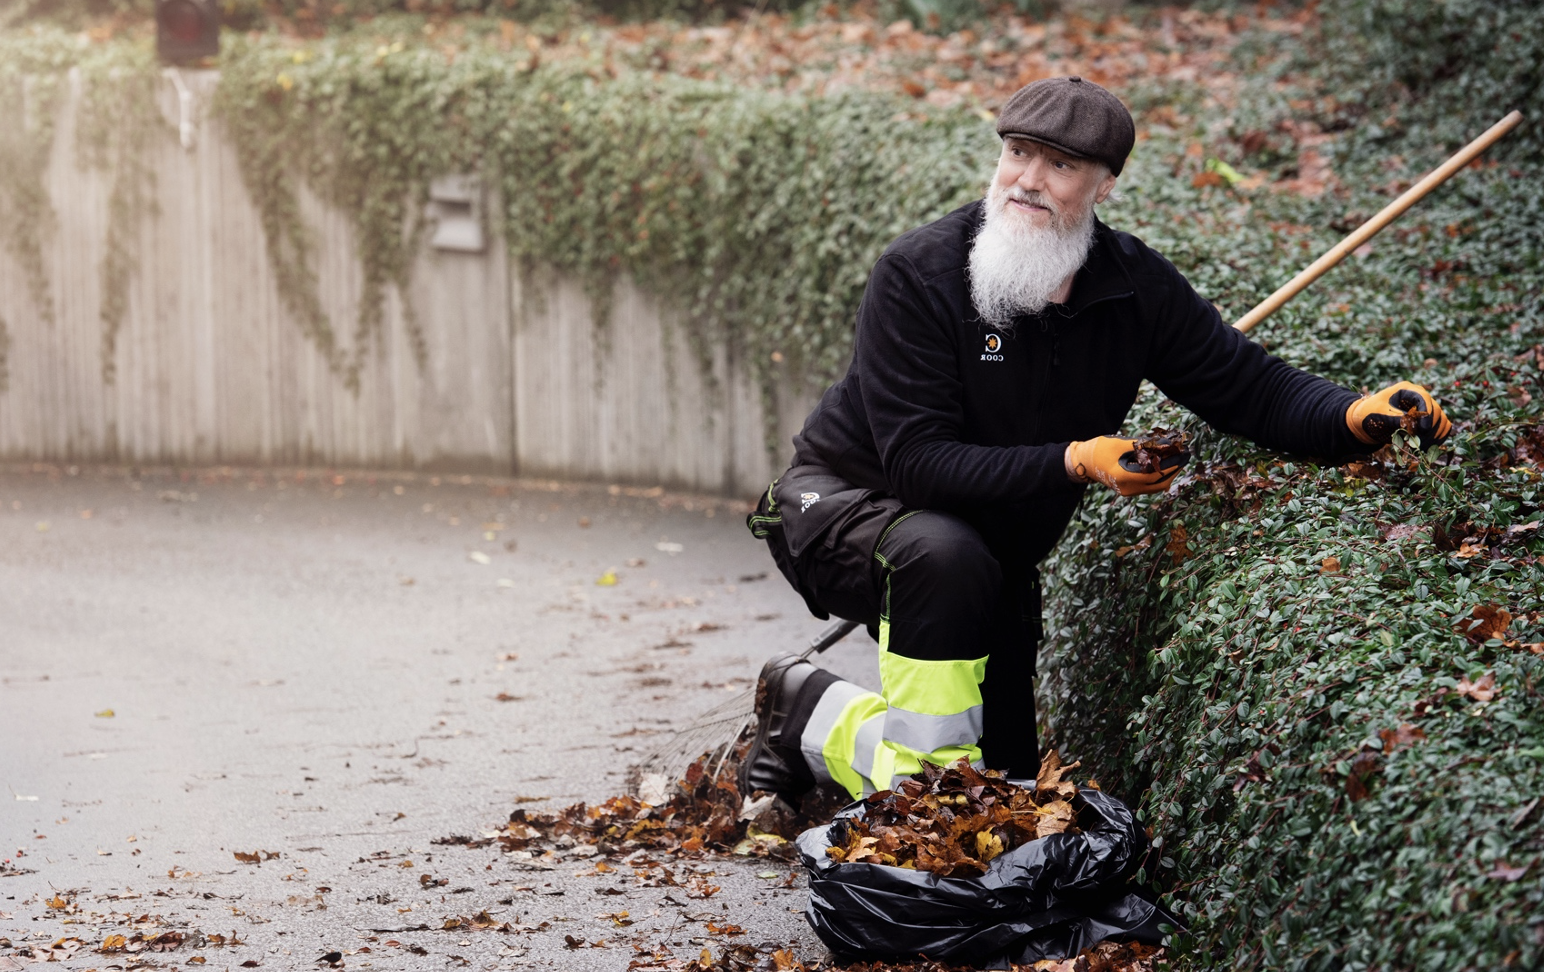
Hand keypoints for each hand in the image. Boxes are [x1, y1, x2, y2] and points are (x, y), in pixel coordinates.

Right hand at [1065, 434, 1189, 495]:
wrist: (1083, 462)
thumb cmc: (1099, 450)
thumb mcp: (1120, 443)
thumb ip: (1143, 445)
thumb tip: (1166, 444)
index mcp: (1125, 477)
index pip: (1157, 474)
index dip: (1172, 464)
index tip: (1183, 453)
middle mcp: (1129, 488)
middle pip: (1160, 483)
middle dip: (1174, 469)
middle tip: (1184, 455)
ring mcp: (1129, 491)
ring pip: (1156, 486)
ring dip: (1168, 473)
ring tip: (1177, 459)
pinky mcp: (1129, 490)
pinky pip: (1150, 486)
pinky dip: (1159, 476)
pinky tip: (1164, 465)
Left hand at [1346, 381, 1450, 447]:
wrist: (1365, 423)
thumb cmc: (1369, 414)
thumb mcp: (1379, 413)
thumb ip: (1395, 417)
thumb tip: (1412, 423)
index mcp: (1407, 390)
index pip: (1424, 398)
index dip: (1426, 414)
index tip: (1423, 429)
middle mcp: (1419, 398)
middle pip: (1436, 412)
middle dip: (1428, 428)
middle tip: (1415, 442)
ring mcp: (1425, 410)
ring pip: (1441, 421)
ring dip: (1434, 436)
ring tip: (1419, 447)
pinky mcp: (1427, 422)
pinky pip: (1442, 429)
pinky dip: (1437, 439)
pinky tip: (1426, 447)